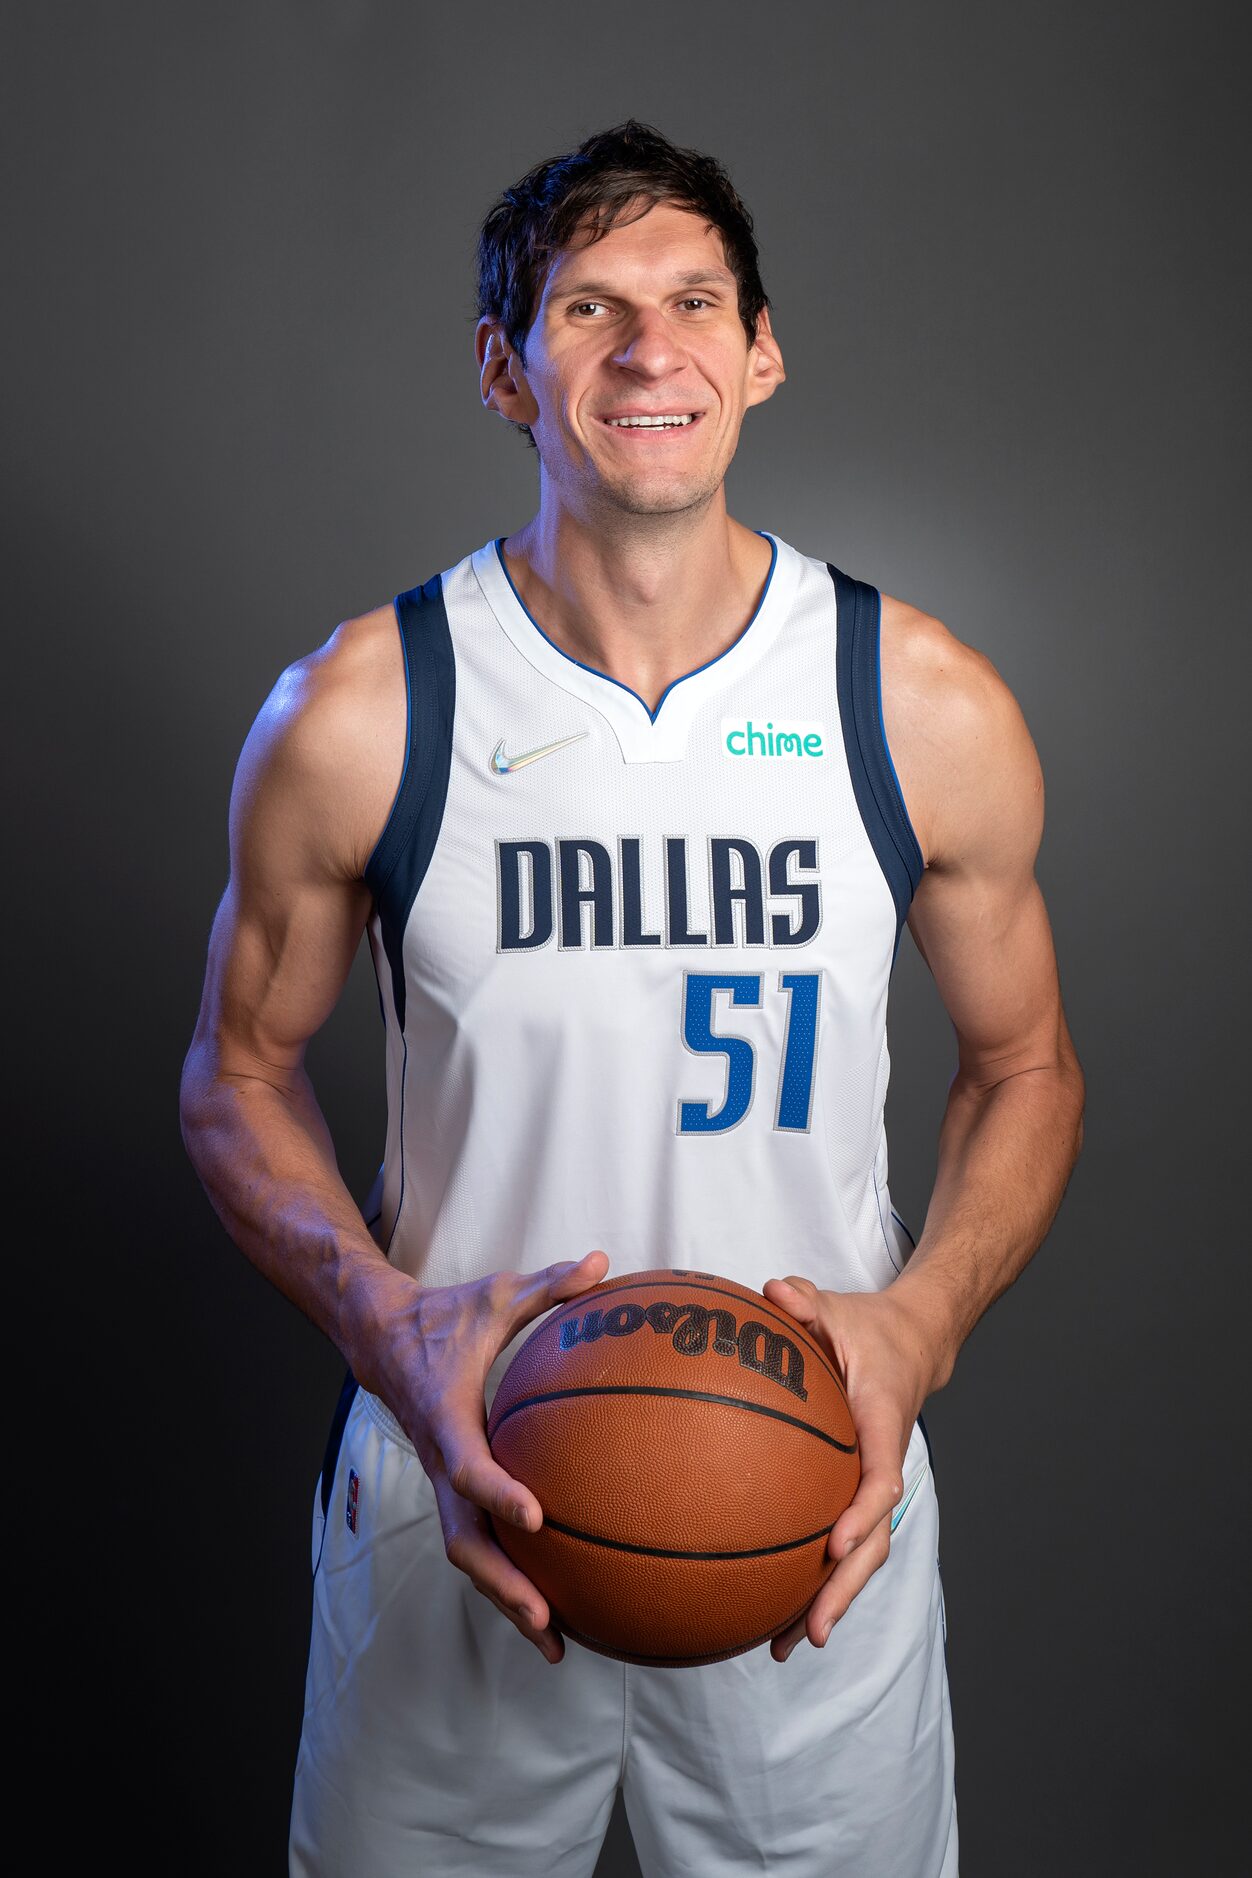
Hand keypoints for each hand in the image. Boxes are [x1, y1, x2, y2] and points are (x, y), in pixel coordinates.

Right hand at [369, 1250, 609, 1663]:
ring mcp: (443, 1483)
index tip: (538, 1517)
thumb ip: (548, 1284)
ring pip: (469, 1555)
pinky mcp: (453, 1490)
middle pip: (463, 1540)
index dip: (498, 1494)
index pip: (469, 1466)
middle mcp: (440, 1461)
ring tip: (557, 1643)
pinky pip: (479, 1542)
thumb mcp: (495, 1295)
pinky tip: (559, 1605)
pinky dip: (510, 1576)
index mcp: (445, 1418)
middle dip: (503, 1583)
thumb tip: (601, 1262)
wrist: (378, 1336)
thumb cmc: (443, 1316)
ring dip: (507, 1599)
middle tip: (548, 1619)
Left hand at [759, 1275, 936, 1661]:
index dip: (862, 1514)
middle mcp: (883, 1464)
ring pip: (859, 1555)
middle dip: (843, 1590)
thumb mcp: (835, 1305)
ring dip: (828, 1601)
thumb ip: (806, 1301)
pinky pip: (837, 1543)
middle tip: (809, 1630)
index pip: (879, 1478)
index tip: (834, 1545)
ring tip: (783, 1644)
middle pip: (873, 1541)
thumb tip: (775, 1292)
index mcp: (883, 1424)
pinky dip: (813, 1580)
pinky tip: (769, 1608)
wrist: (912, 1342)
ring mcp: (871, 1485)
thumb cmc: (867, 1328)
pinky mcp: (854, 1493)